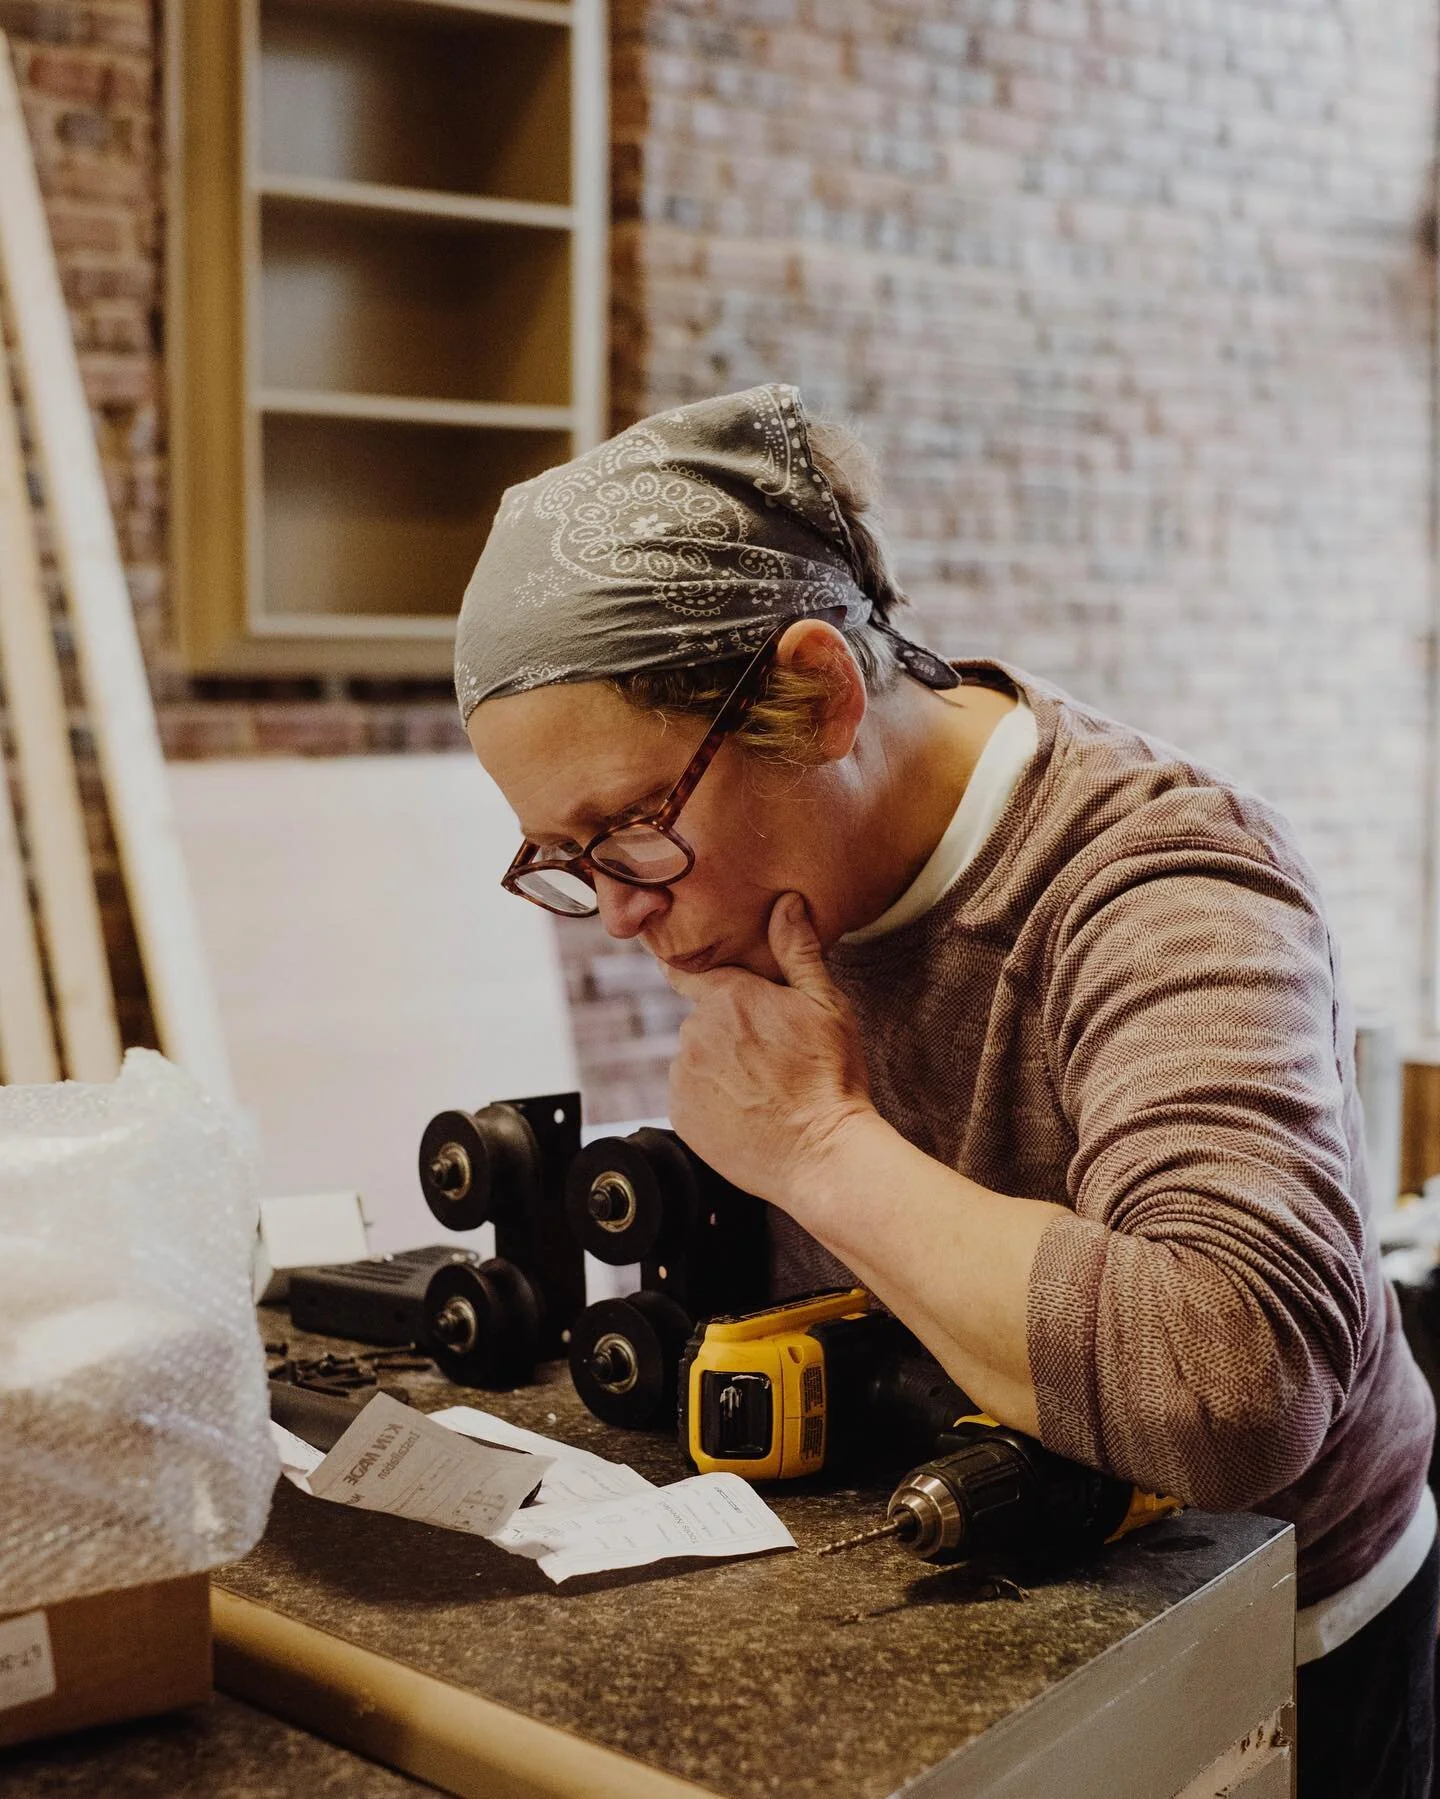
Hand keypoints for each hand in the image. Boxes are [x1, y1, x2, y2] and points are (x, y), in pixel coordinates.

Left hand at [663, 892, 873, 1207]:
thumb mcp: (826, 1004)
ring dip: (717, 1065)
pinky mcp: (679, 1114)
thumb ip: (797, 951)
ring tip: (761, 1086)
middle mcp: (694, 1031)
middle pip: (702, 1019)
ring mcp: (683, 1075)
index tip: (710, 985)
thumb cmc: (831, 1078)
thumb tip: (785, 903)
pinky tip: (745, 1109)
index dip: (706, 978)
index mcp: (727, 997)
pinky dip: (710, 1099)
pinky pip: (689, 1094)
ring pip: (694, 1057)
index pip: (690, 971)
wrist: (823, 1154)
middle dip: (728, 1028)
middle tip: (769, 1054)